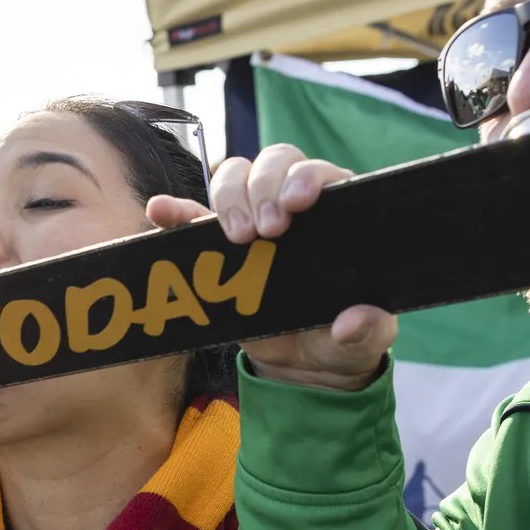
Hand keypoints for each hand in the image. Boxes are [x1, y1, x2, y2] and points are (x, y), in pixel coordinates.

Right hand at [147, 145, 390, 391]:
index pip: (320, 173)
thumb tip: (352, 324)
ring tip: (237, 238)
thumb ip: (367, 330)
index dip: (305, 177)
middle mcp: (293, 205)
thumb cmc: (341, 338)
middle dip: (264, 188)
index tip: (296, 203)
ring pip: (235, 177)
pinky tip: (162, 211)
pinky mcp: (219, 245)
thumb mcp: (365, 340)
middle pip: (273, 164)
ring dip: (229, 197)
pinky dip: (176, 211)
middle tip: (266, 232)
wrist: (302, 366)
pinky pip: (193, 216)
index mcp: (337, 214)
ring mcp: (253, 220)